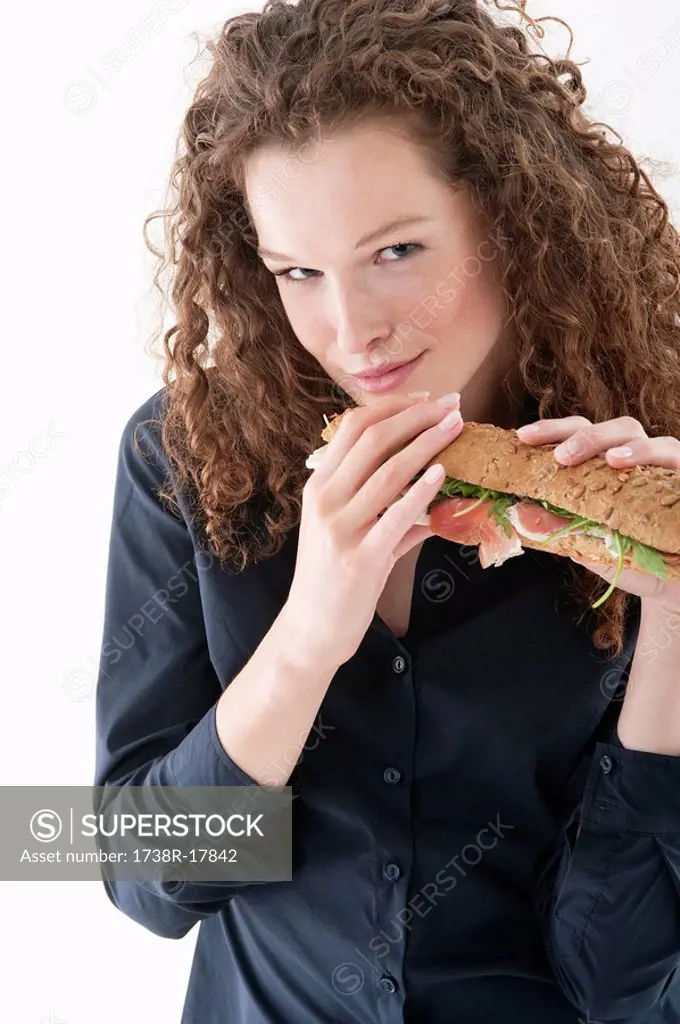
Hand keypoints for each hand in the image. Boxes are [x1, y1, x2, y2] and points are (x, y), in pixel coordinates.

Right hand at [286, 392, 463, 668]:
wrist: (312, 628)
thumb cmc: (332, 578)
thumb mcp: (347, 531)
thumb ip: (382, 505)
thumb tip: (427, 485)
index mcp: (319, 486)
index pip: (352, 427)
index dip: (392, 407)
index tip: (425, 399)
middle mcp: (326, 500)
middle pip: (373, 439)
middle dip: (416, 416)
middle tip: (450, 405)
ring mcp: (342, 528)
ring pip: (388, 471)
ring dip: (427, 443)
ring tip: (455, 427)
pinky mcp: (361, 557)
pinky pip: (396, 517)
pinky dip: (421, 492)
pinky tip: (441, 474)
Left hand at [515, 414, 679, 606]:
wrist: (671, 588)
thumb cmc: (628, 559)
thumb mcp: (587, 547)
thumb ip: (557, 529)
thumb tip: (519, 513)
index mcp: (609, 465)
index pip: (582, 432)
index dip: (554, 430)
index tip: (523, 436)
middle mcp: (643, 460)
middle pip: (620, 428)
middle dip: (589, 436)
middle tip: (562, 456)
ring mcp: (671, 472)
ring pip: (661, 443)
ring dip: (635, 448)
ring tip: (613, 461)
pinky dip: (671, 467)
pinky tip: (656, 476)